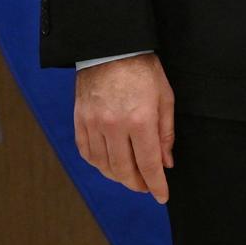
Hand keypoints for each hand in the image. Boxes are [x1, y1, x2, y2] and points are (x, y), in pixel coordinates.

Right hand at [74, 52, 173, 202]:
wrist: (111, 48)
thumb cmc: (143, 69)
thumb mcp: (165, 97)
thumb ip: (166, 133)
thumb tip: (166, 161)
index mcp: (140, 119)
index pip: (148, 163)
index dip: (156, 184)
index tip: (161, 195)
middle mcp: (114, 126)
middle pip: (124, 170)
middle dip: (137, 184)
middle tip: (146, 186)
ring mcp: (94, 125)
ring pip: (104, 165)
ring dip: (118, 176)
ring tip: (130, 177)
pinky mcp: (80, 121)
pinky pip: (87, 153)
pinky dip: (98, 164)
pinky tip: (109, 164)